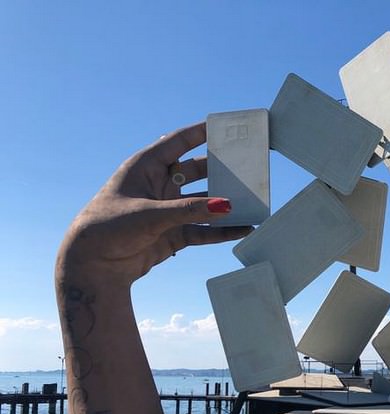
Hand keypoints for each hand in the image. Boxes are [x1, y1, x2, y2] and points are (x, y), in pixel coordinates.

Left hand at [57, 122, 250, 287]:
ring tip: (251, 200)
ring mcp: (168, 211)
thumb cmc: (110, 228)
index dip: (199, 133)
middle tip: (246, 164)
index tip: (224, 127)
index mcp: (145, 168)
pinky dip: (222, 230)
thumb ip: (191, 210)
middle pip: (197, 172)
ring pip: (204, 203)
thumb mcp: (151, 214)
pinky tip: (242, 229)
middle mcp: (159, 186)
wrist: (94, 266)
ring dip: (225, 203)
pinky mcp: (174, 234)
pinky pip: (204, 230)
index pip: (177, 144)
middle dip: (220, 169)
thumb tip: (228, 205)